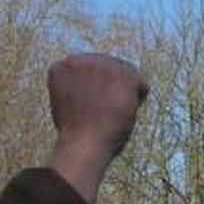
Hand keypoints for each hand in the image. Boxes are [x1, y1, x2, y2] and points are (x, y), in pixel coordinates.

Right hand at [45, 54, 147, 201]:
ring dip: (125, 92)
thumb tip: (98, 85)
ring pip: (126, 73)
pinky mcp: (121, 73)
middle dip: (113, 86)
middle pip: (110, 67)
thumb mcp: (68, 104)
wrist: (84, 143)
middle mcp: (79, 60)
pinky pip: (141, 82)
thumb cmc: (76, 133)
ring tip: (114, 112)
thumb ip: (78, 88)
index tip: (93, 106)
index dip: (97, 88)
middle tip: (110, 111)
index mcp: (62, 68)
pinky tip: (125, 111)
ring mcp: (100, 64)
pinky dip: (138, 98)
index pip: (90, 69)